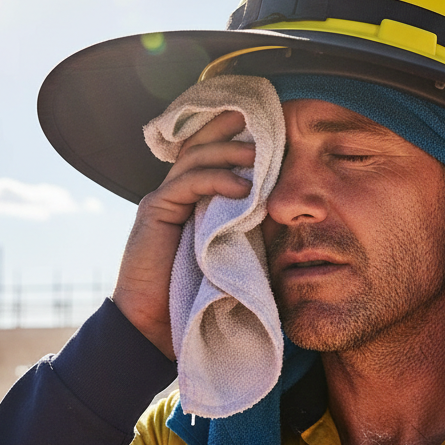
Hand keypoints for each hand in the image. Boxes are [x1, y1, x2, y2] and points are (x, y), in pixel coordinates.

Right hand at [112, 110, 254, 357]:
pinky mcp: (155, 211)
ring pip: (194, 159)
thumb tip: (288, 215)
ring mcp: (164, 200)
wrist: (157, 325)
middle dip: (227, 129)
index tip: (267, 128)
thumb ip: (248, 229)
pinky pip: (187, 184)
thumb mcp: (234, 255)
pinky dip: (216, 180)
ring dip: (228, 152)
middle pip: (199, 146)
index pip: (212, 158)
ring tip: (259, 154)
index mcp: (194, 202)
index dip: (234, 138)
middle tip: (260, 118)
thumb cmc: (199, 296)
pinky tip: (243, 187)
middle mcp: (176, 194)